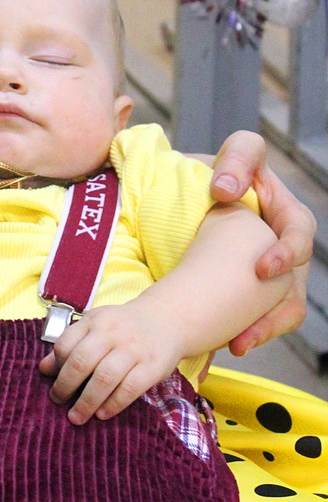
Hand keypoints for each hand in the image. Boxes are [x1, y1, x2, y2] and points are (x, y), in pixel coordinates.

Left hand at [38, 304, 182, 424]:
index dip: (56, 366)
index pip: (66, 344)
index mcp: (95, 321)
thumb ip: (71, 345)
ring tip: (76, 416)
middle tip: (58, 402)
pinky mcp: (153, 366)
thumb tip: (43, 369)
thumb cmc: (122, 328)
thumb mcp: (95, 328)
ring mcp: (134, 349)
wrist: (166, 320)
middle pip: (82, 361)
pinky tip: (102, 414)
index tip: (53, 382)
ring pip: (105, 377)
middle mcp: (113, 332)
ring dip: (87, 401)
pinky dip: (113, 404)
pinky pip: (130, 388)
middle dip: (66, 386)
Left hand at [209, 129, 314, 353]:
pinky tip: (233, 344)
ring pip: (287, 306)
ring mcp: (278, 271)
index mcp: (286, 211)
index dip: (288, 252)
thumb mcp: (234, 158)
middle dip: (277, 302)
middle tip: (249, 322)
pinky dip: (253, 331)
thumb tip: (225, 189)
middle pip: (295, 280)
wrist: (202, 195)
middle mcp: (288, 245)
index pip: (299, 229)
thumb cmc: (223, 173)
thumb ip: (236, 162)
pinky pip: (268, 317)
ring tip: (239, 342)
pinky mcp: (261, 291)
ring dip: (266, 326)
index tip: (264, 270)